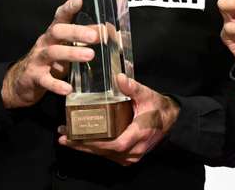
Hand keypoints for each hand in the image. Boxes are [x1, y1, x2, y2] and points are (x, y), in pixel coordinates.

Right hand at [1, 0, 97, 108]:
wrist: (21, 82)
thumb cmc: (49, 61)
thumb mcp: (65, 46)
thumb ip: (84, 38)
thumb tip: (108, 30)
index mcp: (53, 34)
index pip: (60, 17)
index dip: (68, 8)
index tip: (78, 0)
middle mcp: (45, 43)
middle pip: (57, 31)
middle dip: (76, 31)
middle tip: (94, 36)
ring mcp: (38, 59)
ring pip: (53, 52)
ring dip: (71, 53)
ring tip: (89, 55)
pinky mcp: (34, 77)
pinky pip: (45, 80)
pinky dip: (56, 84)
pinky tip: (68, 88)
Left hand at [58, 74, 180, 165]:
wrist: (170, 119)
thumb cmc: (157, 107)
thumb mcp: (147, 94)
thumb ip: (133, 87)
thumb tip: (119, 77)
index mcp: (140, 132)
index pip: (117, 143)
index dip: (98, 143)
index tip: (80, 137)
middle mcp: (135, 148)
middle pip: (106, 151)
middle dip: (83, 145)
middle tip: (64, 137)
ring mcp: (132, 155)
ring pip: (105, 155)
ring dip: (86, 148)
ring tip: (67, 139)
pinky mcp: (128, 156)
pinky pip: (109, 155)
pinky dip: (95, 149)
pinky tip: (82, 143)